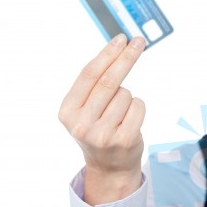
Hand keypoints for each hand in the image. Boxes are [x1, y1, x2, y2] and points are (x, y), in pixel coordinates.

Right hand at [58, 34, 145, 204]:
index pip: (89, 75)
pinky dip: (138, 107)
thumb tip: (115, 50)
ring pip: (126, 94)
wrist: (110, 167)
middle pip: (109, 80)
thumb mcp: (85, 110)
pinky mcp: (123, 140)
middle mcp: (81, 124)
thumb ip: (93, 85)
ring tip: (119, 115)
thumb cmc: (98, 130)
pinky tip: (129, 120)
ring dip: (127, 97)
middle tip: (138, 42)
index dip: (107, 54)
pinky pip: (138, 106)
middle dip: (126, 57)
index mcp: (67, 112)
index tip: (121, 39)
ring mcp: (102, 134)